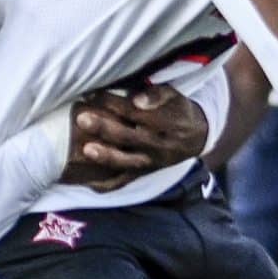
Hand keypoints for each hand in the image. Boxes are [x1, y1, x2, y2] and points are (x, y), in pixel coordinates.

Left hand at [57, 86, 209, 190]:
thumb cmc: (178, 111)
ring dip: (106, 156)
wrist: (195, 138)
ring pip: (126, 162)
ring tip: (86, 150)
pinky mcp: (142, 173)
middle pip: (128, 137)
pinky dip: (106, 184)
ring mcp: (149, 162)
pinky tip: (87, 182)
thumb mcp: (175, 97)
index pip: (136, 113)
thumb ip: (157, 95)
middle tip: (82, 118)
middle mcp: (157, 146)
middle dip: (104, 128)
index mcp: (165, 124)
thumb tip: (136, 99)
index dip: (114, 104)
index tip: (93, 95)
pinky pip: (124, 181)